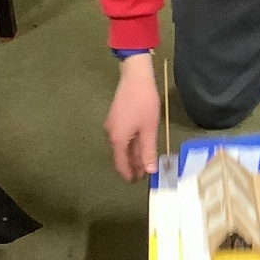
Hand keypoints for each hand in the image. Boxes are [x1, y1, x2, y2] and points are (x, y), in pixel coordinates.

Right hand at [105, 53, 159, 179]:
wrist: (135, 78)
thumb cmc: (144, 104)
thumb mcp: (148, 130)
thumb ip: (148, 151)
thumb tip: (149, 171)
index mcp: (118, 139)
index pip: (121, 164)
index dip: (128, 174)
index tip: (136, 182)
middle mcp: (111, 134)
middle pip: (120, 155)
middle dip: (131, 165)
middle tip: (143, 174)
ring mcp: (112, 125)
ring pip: (121, 146)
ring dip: (131, 155)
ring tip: (143, 161)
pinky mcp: (115, 117)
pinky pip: (122, 137)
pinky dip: (129, 144)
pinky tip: (140, 145)